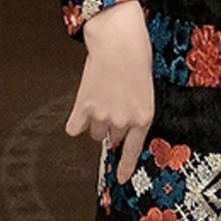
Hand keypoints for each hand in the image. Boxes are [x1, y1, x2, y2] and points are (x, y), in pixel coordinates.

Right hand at [66, 0, 153, 185]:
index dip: (126, 167)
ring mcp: (102, 116)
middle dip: (111, 126)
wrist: (119, 41)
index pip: (133, 150)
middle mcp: (123, 121)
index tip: (121, 179)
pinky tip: (80, 111)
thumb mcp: (145, 90)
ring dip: (95, 120)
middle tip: (113, 104)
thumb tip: (120, 129)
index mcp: (144, 117)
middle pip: (112, 137)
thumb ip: (135, 112)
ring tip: (101, 96)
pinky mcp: (84, 107)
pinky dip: (76, 121)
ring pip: (93, 132)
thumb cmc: (136, 58)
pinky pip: (74, 128)